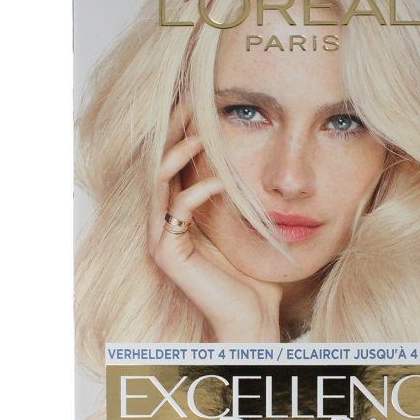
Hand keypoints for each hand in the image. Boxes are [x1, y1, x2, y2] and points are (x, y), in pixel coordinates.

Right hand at [147, 112, 282, 341]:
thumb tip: (260, 162)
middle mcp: (162, 221)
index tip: (202, 101)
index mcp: (179, 212)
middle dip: (174, 129)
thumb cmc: (254, 276)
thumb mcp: (248, 225)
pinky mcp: (167, 253)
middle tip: (194, 101)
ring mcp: (160, 236)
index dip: (182, 129)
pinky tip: (223, 181)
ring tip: (205, 133)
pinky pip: (177, 209)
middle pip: (158, 161)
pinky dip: (199, 190)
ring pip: (159, 180)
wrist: (252, 318)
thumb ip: (242, 195)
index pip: (173, 160)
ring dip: (181, 153)